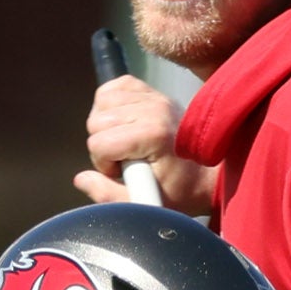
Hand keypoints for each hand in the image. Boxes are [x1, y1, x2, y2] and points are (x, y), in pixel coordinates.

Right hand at [77, 78, 215, 213]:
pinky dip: (111, 102)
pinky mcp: (152, 90)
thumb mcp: (146, 203)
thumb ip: (109, 194)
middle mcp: (154, 109)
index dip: (105, 165)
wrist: (209, 173)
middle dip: (104, 145)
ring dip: (105, 123)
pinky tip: (123, 122)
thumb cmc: (180, 190)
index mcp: (153, 135)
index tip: (125, 174)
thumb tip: (82, 179)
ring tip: (125, 142)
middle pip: (96, 121)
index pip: (99, 143)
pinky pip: (116, 86)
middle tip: (126, 160)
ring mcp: (155, 96)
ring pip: (102, 101)